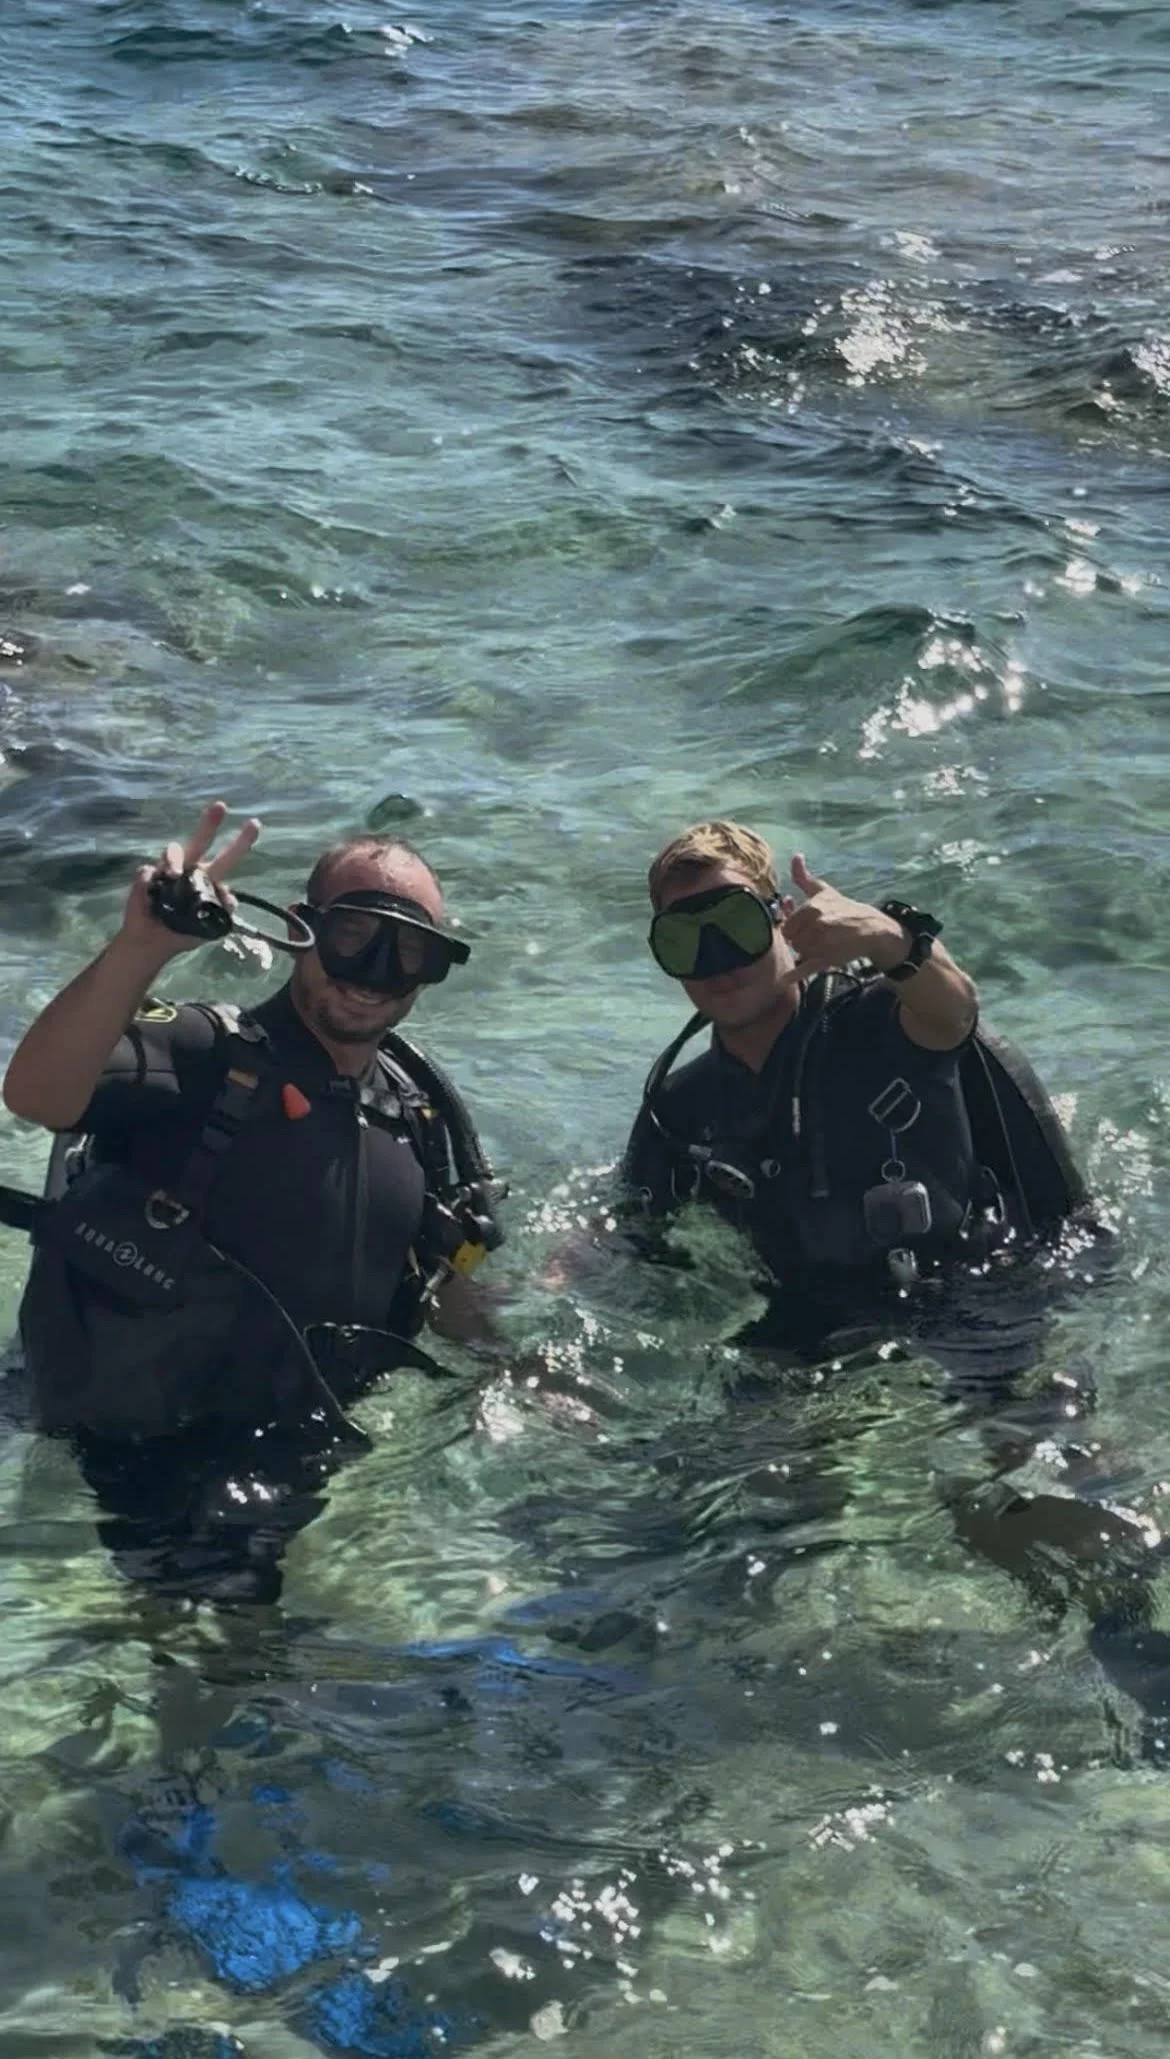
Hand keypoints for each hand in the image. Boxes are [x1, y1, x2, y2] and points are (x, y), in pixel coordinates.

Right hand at [118, 801, 261, 965]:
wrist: (151, 943)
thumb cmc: (181, 932)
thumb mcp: (209, 928)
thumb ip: (223, 913)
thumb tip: (230, 898)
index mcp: (208, 878)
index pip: (227, 857)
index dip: (240, 841)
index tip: (255, 823)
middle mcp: (189, 868)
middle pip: (201, 840)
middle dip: (210, 822)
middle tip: (221, 806)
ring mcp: (166, 869)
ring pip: (173, 851)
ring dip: (174, 861)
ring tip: (172, 875)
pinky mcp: (146, 876)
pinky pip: (147, 871)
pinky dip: (149, 882)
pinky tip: (149, 895)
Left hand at [778, 853, 906, 983]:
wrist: (872, 928)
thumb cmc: (845, 908)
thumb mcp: (824, 891)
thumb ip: (804, 877)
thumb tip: (795, 856)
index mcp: (811, 908)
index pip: (787, 926)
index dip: (794, 929)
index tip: (805, 928)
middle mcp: (816, 925)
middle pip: (792, 940)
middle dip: (800, 940)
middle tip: (816, 937)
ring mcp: (822, 943)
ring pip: (799, 953)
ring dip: (805, 952)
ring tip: (822, 945)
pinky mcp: (829, 959)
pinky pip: (806, 968)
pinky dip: (794, 974)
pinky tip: (785, 978)